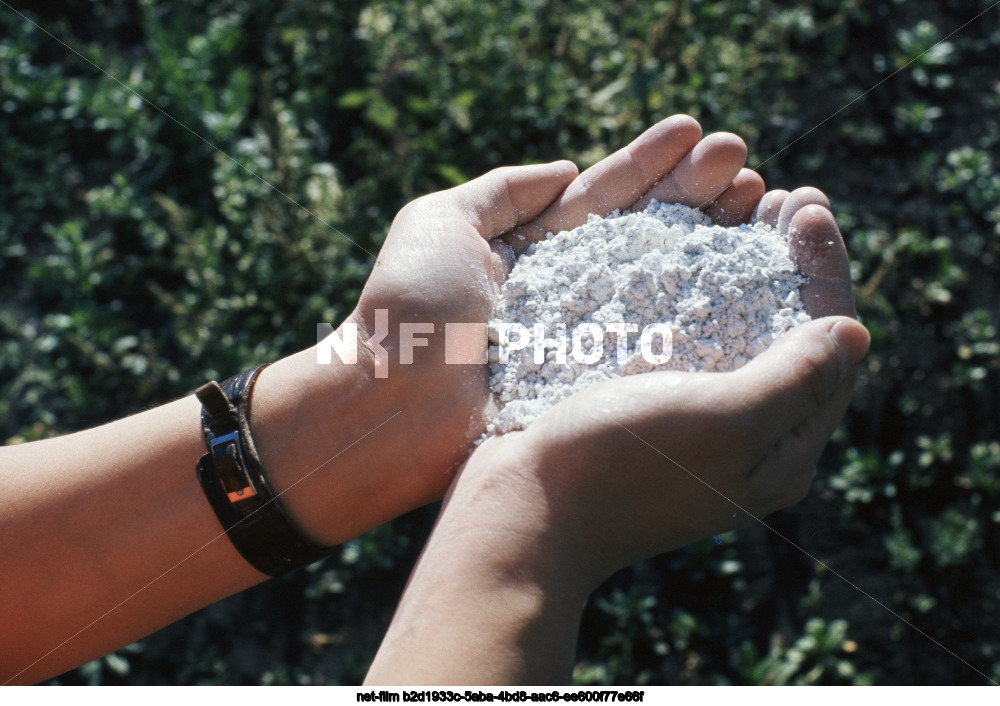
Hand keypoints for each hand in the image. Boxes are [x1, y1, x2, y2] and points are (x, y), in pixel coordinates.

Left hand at [344, 114, 782, 511]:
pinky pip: (656, 346)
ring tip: (758, 204)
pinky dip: (699, 314)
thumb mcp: (438, 222)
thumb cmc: (403, 310)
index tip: (703, 135)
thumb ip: (502, 189)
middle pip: (648, 235)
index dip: (656, 167)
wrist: (387, 406)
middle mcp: (570, 292)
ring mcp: (589, 340)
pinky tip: (740, 283)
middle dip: (699, 198)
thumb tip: (566, 167)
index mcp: (534, 249)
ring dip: (711, 244)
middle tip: (749, 169)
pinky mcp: (596, 385)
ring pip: (663, 284)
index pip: (608, 197)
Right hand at [466, 153, 865, 589]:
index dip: (825, 273)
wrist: (521, 505)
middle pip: (786, 334)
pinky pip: (683, 335)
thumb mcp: (723, 422)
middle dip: (789, 262)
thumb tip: (854, 331)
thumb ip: (794, 378)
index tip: (807, 207)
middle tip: (780, 196)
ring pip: (732, 328)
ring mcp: (690, 419)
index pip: (829, 351)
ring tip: (734, 205)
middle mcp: (743, 435)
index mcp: (779, 450)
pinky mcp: (643, 404)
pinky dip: (690, 287)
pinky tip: (677, 247)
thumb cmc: (620, 465)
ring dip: (741, 265)